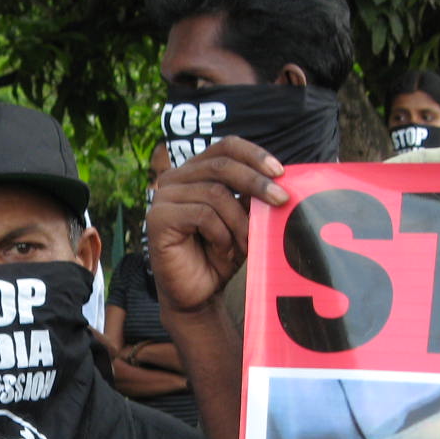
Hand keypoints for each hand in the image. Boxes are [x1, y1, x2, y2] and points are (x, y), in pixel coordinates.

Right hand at [146, 138, 286, 315]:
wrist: (198, 292)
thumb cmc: (219, 255)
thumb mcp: (242, 220)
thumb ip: (251, 197)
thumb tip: (279, 179)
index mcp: (196, 171)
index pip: (226, 146)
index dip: (254, 155)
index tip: (280, 172)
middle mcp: (175, 178)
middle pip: (221, 165)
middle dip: (256, 183)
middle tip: (281, 200)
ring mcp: (163, 197)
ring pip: (215, 193)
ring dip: (238, 221)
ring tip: (246, 244)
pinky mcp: (158, 218)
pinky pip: (202, 215)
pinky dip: (221, 234)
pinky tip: (223, 249)